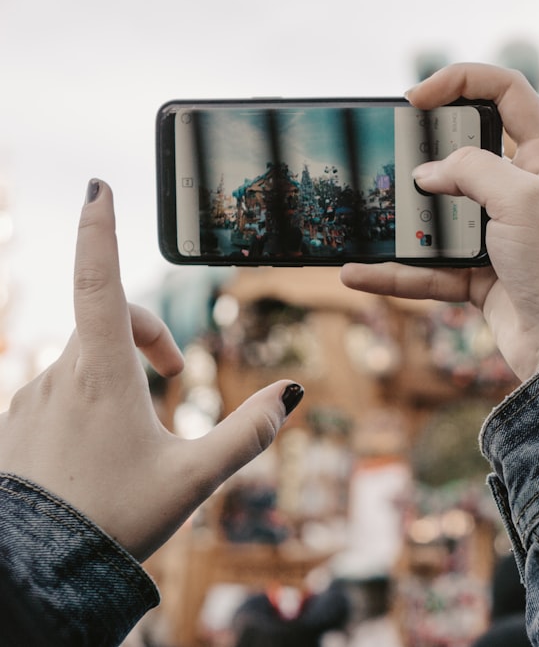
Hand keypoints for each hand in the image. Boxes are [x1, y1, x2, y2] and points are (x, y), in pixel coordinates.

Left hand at [0, 180, 302, 560]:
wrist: (37, 572)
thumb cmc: (114, 519)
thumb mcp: (194, 478)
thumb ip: (248, 433)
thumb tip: (289, 393)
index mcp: (100, 376)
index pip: (98, 283)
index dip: (99, 231)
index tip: (98, 188)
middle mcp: (57, 376)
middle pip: (106, 321)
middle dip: (147, 334)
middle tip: (177, 374)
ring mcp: (30, 400)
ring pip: (83, 358)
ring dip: (119, 372)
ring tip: (139, 432)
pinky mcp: (15, 424)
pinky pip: (59, 389)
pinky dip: (89, 399)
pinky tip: (100, 451)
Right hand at [340, 63, 538, 380]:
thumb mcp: (523, 200)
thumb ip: (472, 170)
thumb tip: (429, 173)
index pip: (508, 94)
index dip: (463, 81)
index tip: (418, 98)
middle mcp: (524, 192)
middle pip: (466, 153)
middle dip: (426, 152)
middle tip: (391, 156)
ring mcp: (500, 235)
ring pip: (441, 214)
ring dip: (404, 219)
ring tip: (367, 216)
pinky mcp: (481, 276)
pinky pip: (430, 268)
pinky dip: (397, 272)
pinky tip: (358, 272)